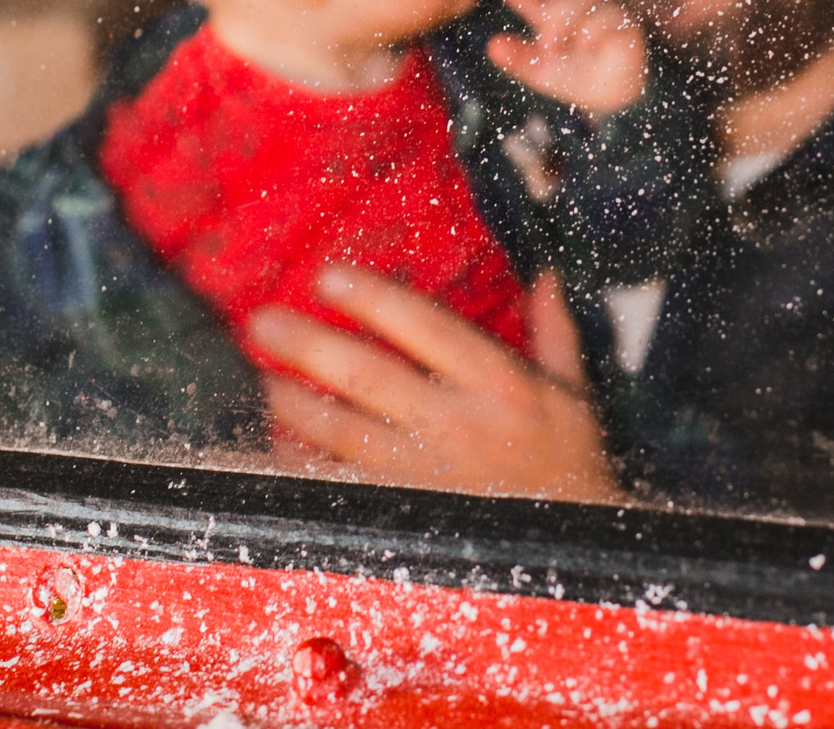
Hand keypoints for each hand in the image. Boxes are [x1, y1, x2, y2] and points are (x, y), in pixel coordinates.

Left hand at [250, 266, 619, 501]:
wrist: (577, 557)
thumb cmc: (572, 471)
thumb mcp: (574, 397)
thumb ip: (554, 334)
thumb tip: (547, 275)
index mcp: (498, 383)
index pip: (424, 326)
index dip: (372, 298)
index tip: (326, 277)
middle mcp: (456, 423)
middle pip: (368, 374)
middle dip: (310, 344)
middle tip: (262, 321)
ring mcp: (425, 474)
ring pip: (343, 431)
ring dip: (293, 404)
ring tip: (256, 379)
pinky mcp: (404, 516)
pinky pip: (342, 486)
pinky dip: (305, 466)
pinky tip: (276, 446)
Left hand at [481, 0, 646, 117]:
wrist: (613, 98)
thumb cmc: (575, 76)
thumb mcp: (540, 71)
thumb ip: (518, 59)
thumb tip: (492, 46)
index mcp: (548, 12)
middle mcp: (573, 4)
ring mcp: (600, 11)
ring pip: (578, 0)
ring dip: (561, 19)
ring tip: (549, 46)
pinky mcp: (623, 25)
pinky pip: (607, 18)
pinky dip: (592, 29)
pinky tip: (583, 45)